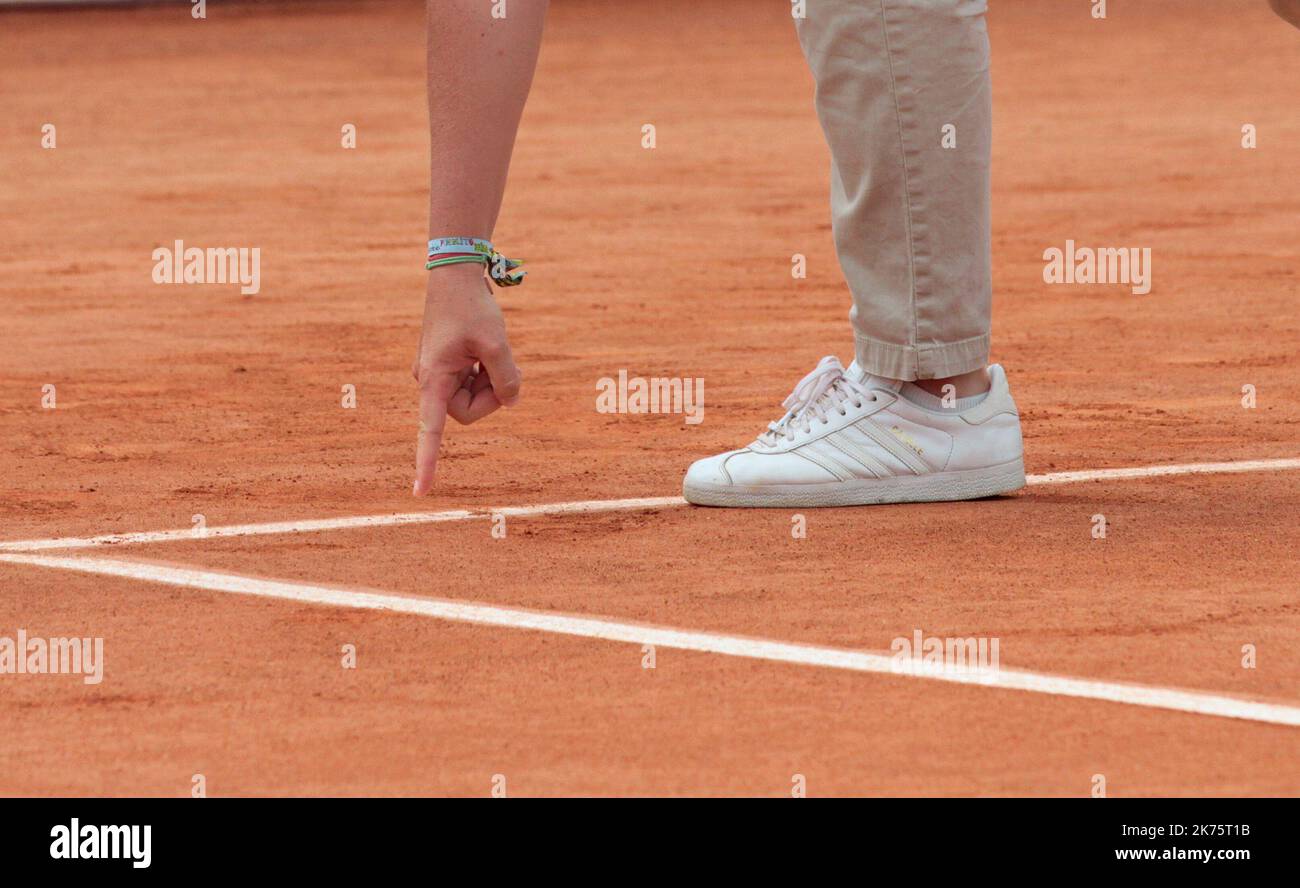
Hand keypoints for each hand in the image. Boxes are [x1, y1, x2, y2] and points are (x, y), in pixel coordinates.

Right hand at [412, 263, 520, 494]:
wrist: (456, 276)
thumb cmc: (472, 307)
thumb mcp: (497, 343)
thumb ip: (507, 379)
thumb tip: (511, 402)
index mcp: (434, 380)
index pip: (431, 430)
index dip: (428, 461)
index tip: (421, 491)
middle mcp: (430, 382)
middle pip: (468, 413)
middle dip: (491, 395)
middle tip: (500, 365)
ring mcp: (438, 375)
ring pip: (474, 398)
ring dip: (490, 380)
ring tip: (490, 349)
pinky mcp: (447, 367)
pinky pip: (473, 382)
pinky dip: (486, 371)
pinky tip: (484, 346)